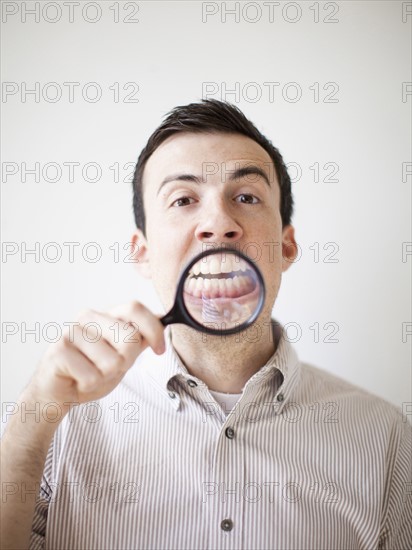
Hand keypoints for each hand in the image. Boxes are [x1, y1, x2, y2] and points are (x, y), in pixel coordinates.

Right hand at [26, 302, 164, 411]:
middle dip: (126, 360)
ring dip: (105, 376)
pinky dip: (89, 385)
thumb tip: (164, 321)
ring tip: (90, 373)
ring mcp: (71, 332)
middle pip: (129, 337)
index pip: (135, 308)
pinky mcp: (58, 351)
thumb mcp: (123, 355)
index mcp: (106, 316)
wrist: (58, 393)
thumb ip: (141, 339)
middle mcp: (88, 318)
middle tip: (108, 367)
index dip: (153, 329)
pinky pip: (92, 376)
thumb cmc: (91, 371)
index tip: (159, 350)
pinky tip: (77, 379)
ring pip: (112, 362)